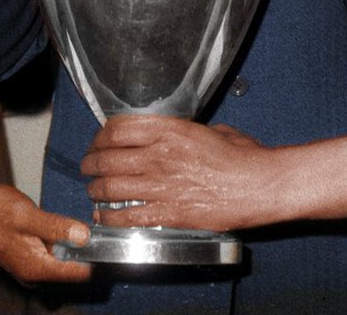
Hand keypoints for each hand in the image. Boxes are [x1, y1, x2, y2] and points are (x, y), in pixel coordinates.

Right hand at [0, 182, 91, 284]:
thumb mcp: (26, 214)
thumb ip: (56, 227)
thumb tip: (84, 236)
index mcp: (35, 268)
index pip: (77, 273)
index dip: (96, 258)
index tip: (109, 240)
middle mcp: (33, 273)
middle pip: (71, 268)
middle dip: (86, 250)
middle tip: (97, 226)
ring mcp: (28, 266)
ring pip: (62, 260)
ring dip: (74, 245)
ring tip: (84, 224)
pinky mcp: (25, 256)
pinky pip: (51, 254)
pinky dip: (61, 242)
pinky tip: (63, 226)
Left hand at [80, 116, 275, 232]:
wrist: (259, 185)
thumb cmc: (241, 156)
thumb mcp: (210, 129)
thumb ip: (185, 131)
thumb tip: (173, 135)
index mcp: (170, 130)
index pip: (119, 128)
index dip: (101, 135)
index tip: (98, 141)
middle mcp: (160, 155)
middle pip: (109, 157)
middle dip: (92, 162)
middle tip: (88, 166)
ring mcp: (162, 185)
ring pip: (112, 186)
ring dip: (96, 190)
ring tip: (93, 190)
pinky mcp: (169, 213)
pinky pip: (128, 216)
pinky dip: (110, 217)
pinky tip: (104, 217)